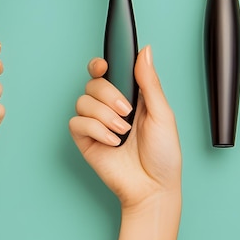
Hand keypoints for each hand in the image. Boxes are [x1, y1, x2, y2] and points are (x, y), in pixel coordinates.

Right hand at [69, 45, 181, 211]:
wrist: (153, 187)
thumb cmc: (163, 154)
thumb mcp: (162, 113)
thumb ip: (150, 81)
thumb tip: (146, 52)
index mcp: (130, 96)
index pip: (107, 72)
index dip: (100, 65)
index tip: (104, 66)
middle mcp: (110, 108)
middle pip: (93, 83)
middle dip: (108, 95)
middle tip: (126, 111)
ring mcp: (97, 124)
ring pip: (82, 101)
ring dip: (104, 115)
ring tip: (122, 131)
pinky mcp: (86, 141)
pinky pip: (76, 123)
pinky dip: (95, 130)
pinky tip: (112, 142)